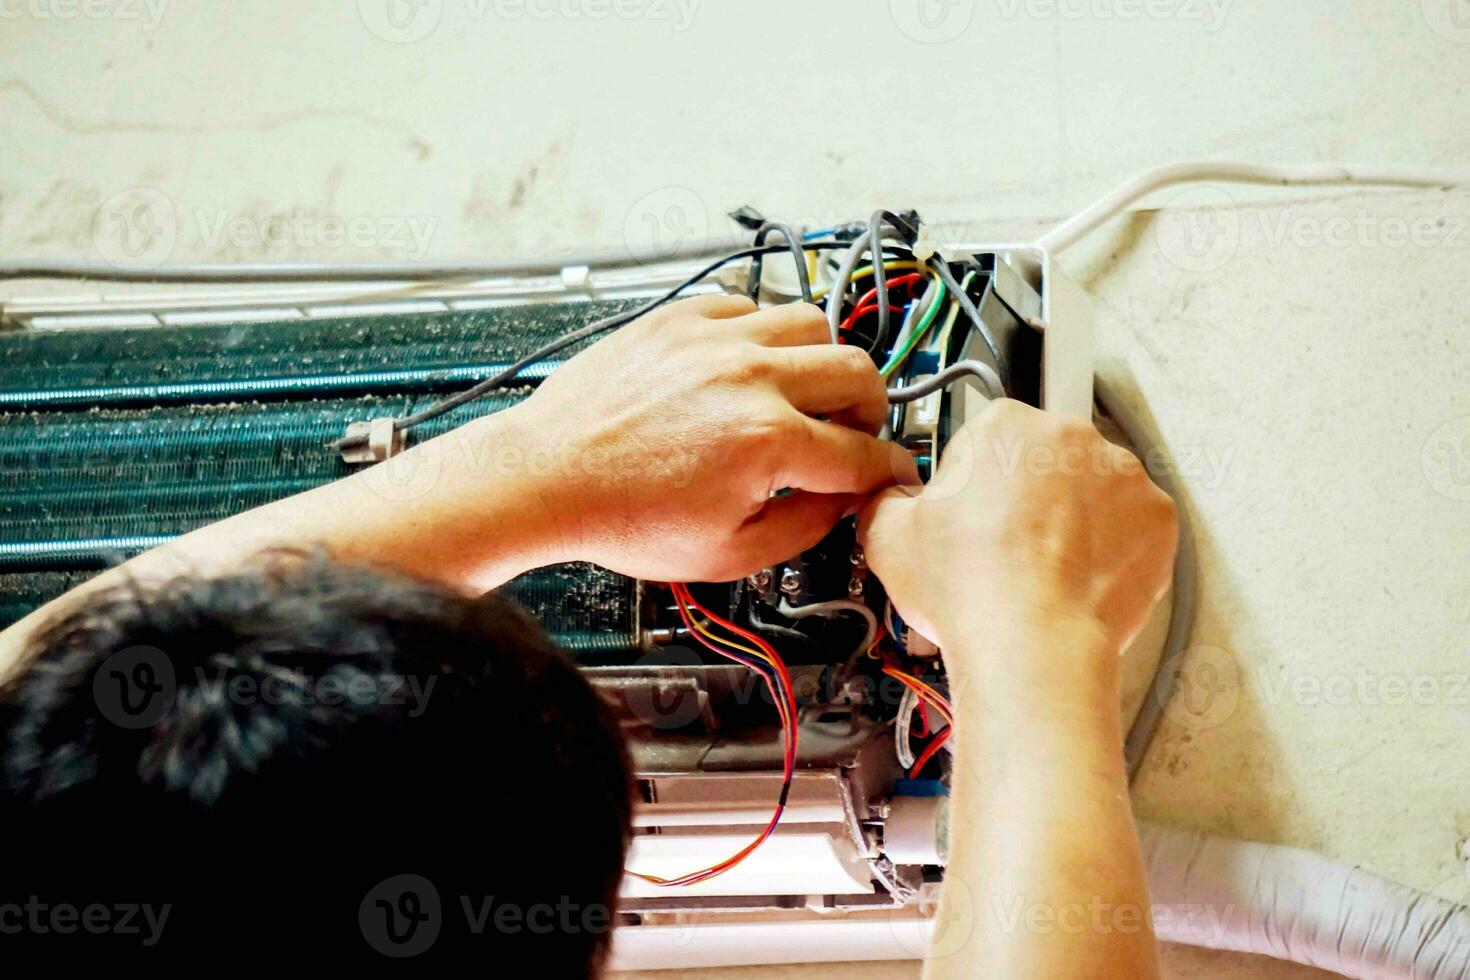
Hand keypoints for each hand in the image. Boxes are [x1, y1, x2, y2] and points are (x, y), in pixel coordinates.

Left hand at [504, 294, 918, 581]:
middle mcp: (748, 377)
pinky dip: (763, 334)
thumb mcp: (728, 554)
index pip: (862, 453)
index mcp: (767, 441)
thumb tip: (842, 499)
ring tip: (805, 391)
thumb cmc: (622, 517)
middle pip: (857, 372)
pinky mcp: (678, 318)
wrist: (547, 477)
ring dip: (822, 361)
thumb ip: (806, 528)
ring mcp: (712, 339)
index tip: (891, 474)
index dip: (888, 471)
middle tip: (854, 432)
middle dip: (871, 410)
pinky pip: (749, 305)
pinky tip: (748, 367)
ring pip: (811, 323)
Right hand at [858, 399, 1176, 678]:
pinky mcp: (1159, 518)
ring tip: (1042, 571)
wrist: (1032, 645)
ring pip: (1094, 490)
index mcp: (1004, 424)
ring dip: (1074, 520)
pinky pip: (1134, 526)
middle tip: (1005, 547)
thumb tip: (891, 497)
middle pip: (1046, 458)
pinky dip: (1114, 549)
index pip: (989, 437)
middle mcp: (1070, 436)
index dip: (975, 481)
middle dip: (1030, 495)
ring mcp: (1123, 475)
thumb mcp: (887, 534)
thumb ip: (888, 498)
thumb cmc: (970, 587)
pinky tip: (1078, 580)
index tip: (972, 513)